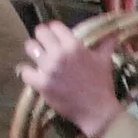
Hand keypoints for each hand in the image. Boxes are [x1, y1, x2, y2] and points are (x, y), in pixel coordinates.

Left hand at [18, 22, 121, 137]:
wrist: (97, 111)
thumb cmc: (102, 85)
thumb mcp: (105, 61)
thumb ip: (106, 44)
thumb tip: (113, 33)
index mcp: (74, 46)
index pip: (55, 26)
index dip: (55, 30)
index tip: (55, 36)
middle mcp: (59, 54)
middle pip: (40, 32)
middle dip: (42, 38)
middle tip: (45, 46)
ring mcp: (49, 69)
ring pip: (30, 47)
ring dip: (33, 52)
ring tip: (38, 59)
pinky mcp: (41, 84)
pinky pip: (23, 71)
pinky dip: (26, 72)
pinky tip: (32, 74)